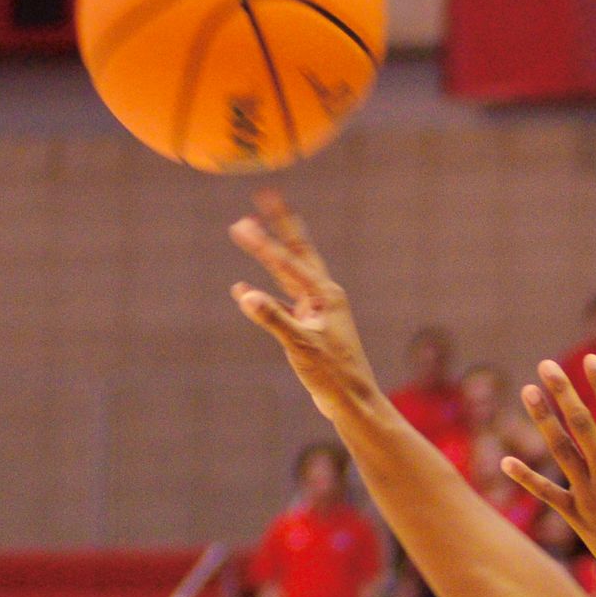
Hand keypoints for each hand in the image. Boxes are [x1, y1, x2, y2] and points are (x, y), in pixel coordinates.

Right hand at [230, 193, 385, 426]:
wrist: (353, 401)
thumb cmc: (333, 374)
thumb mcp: (301, 345)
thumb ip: (273, 318)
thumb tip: (245, 294)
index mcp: (325, 295)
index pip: (287, 263)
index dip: (263, 243)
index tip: (242, 224)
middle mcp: (324, 295)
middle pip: (297, 252)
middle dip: (280, 225)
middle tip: (266, 195)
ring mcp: (318, 309)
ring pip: (289, 273)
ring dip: (270, 254)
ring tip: (253, 232)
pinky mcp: (310, 326)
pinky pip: (282, 302)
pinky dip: (264, 295)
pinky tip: (243, 290)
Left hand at [505, 357, 595, 584]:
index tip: (590, 359)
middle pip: (581, 424)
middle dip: (563, 392)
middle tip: (546, 365)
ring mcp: (589, 494)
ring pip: (561, 450)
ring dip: (542, 420)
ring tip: (527, 392)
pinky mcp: (577, 517)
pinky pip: (547, 494)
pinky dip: (526, 478)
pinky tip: (504, 461)